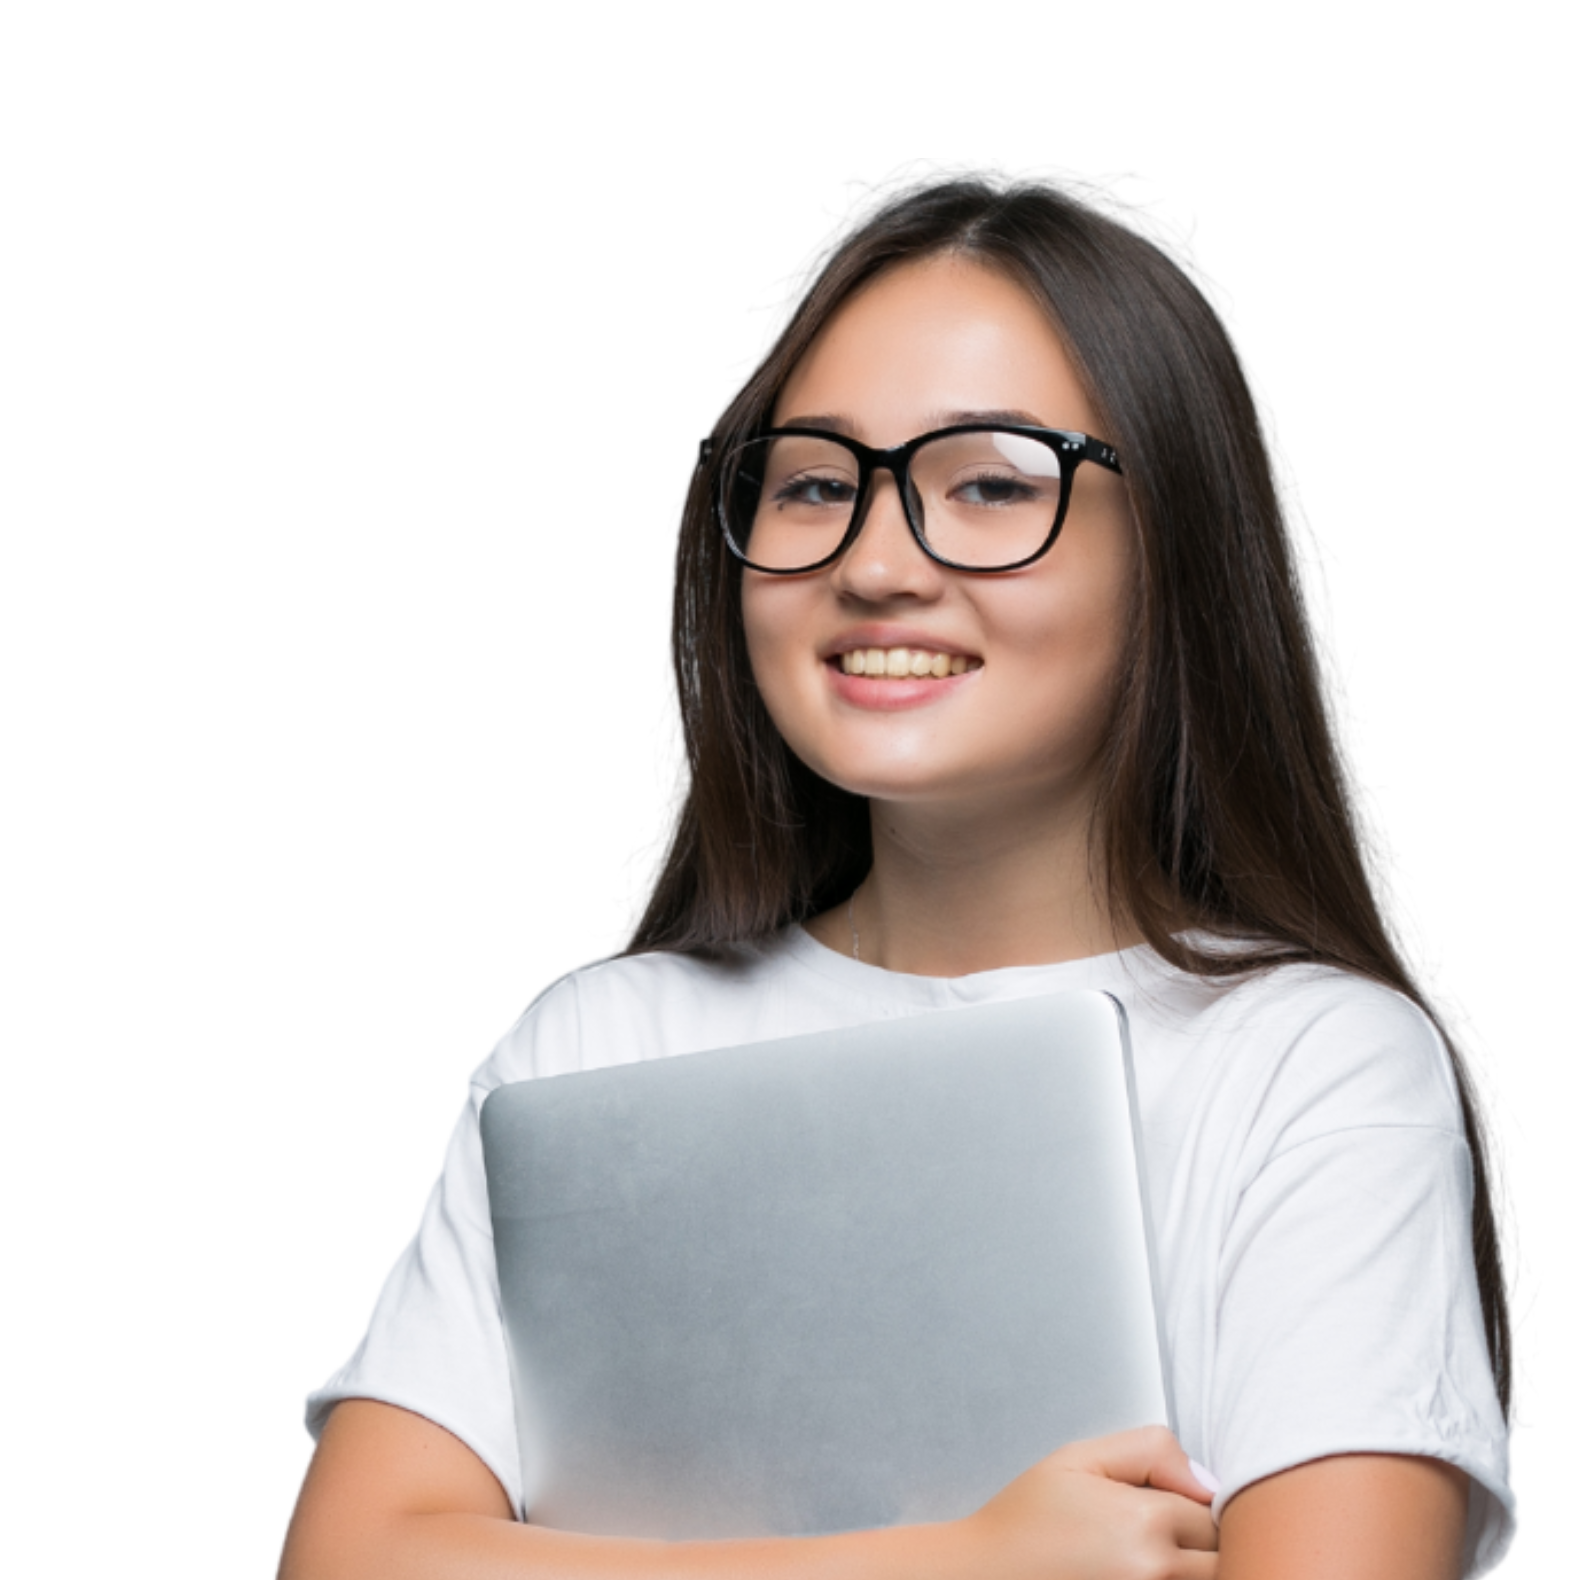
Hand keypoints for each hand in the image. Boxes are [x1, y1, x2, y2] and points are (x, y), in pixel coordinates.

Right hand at [946, 1425, 1218, 1579]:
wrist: (984, 1577)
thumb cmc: (1027, 1520)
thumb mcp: (1077, 1459)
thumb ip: (1147, 1450)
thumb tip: (1205, 1480)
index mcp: (1145, 1521)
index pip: (1212, 1510)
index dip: (1189, 1503)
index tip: (1159, 1504)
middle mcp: (1155, 1572)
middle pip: (1222, 1555)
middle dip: (1202, 1542)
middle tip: (1160, 1536)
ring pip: (1208, 1578)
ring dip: (1190, 1567)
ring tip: (1143, 1553)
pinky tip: (1135, 1569)